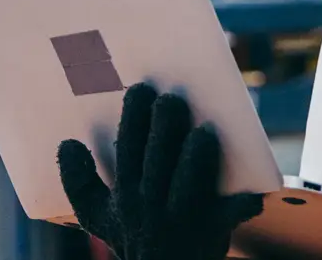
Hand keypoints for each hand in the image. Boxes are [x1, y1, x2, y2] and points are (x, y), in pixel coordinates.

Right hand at [57, 83, 262, 259]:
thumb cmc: (134, 233)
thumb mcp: (97, 215)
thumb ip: (79, 182)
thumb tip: (66, 143)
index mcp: (125, 194)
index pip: (127, 150)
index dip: (133, 119)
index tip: (141, 89)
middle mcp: (150, 206)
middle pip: (156, 161)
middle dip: (163, 129)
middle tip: (172, 99)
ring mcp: (182, 219)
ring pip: (186, 185)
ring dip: (195, 159)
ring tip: (205, 132)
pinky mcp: (213, 230)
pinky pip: (229, 215)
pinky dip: (243, 204)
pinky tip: (255, 191)